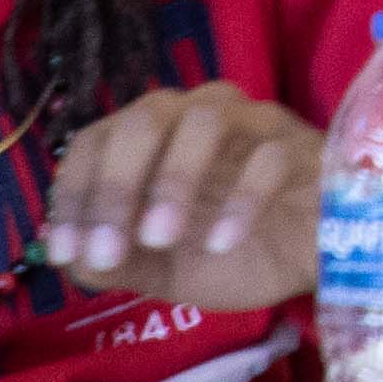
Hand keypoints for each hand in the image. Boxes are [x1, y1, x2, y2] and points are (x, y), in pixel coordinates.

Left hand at [38, 86, 324, 311]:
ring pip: (206, 120)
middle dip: (115, 186)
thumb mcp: (160, 268)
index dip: (75, 194)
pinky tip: (221, 243)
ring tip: (160, 238)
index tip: (69, 252)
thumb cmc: (232, 251)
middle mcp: (200, 113)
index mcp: (156, 135)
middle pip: (145, 118)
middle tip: (107, 250)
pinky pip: (270, 156)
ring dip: (173, 179)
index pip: (97, 140)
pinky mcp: (303, 146)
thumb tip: (67, 256)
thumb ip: (112, 261)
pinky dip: (239, 199)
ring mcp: (255, 123)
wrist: (315, 263)